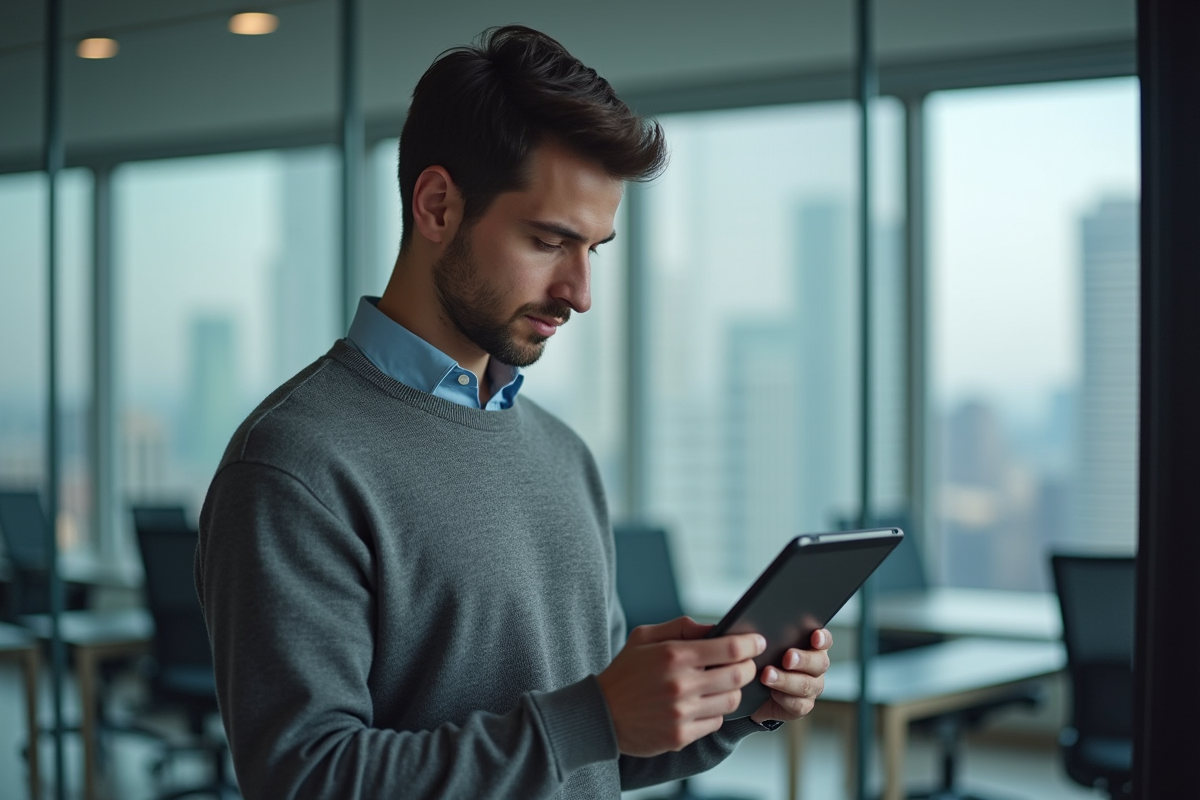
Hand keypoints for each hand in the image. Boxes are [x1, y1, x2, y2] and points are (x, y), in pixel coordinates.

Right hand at [597, 617, 764, 756]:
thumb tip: (715, 628)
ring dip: (734, 690)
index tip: (757, 641)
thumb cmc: (625, 671)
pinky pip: (715, 722)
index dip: (750, 644)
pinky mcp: (680, 736)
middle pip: (738, 676)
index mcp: (674, 655)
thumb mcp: (644, 637)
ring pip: (731, 701)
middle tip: (747, 663)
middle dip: (749, 667)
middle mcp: (681, 685)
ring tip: (725, 683)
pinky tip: (705, 703)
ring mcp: (682, 713)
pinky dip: (716, 711)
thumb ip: (681, 627)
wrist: (599, 714)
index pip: (729, 648)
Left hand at [749, 628, 832, 724]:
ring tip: (767, 675)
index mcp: (812, 648)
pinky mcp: (803, 706)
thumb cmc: (763, 662)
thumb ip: (772, 639)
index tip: (815, 636)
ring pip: (807, 685)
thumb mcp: (766, 648)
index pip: (825, 640)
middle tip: (787, 658)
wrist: (755, 693)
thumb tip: (761, 632)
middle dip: (803, 660)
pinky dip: (784, 698)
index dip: (822, 638)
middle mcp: (816, 667)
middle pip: (820, 663)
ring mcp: (812, 688)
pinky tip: (772, 693)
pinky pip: (799, 704)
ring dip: (786, 680)